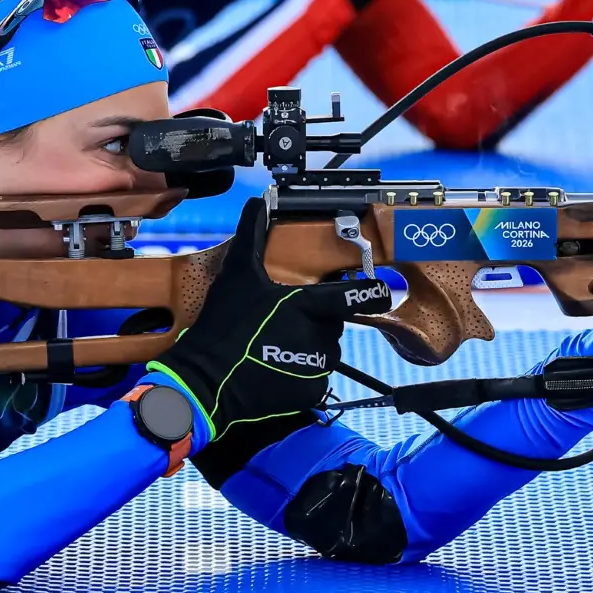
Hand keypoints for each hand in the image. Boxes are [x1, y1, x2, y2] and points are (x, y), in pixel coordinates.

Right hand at [150, 198, 390, 438]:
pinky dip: (301, 373)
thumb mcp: (237, 275)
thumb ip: (251, 236)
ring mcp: (317, 366)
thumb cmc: (226, 324)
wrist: (208, 381)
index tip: (384, 291)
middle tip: (283, 321)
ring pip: (325, 351)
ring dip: (309, 346)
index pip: (353, 296)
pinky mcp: (310, 391)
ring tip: (276, 346)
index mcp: (308, 305)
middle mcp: (320, 335)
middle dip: (316, 320)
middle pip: (332, 323)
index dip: (372, 292)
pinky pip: (314, 377)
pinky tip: (275, 368)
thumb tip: (257, 202)